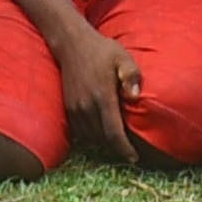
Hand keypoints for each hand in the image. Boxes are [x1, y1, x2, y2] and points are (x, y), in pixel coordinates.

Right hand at [52, 18, 139, 161]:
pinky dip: (92, 136)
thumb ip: (131, 76)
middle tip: (130, 152)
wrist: (72, 44)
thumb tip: (134, 97)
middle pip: (102, 140)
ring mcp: (75, 108)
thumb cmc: (102, 51)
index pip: (113, 133)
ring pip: (91, 138)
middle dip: (116, 149)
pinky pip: (80, 131)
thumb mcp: (123, 57)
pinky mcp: (68, 108)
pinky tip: (102, 132)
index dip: (124, 149)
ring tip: (118, 143)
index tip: (134, 158)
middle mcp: (86, 106)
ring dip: (104, 143)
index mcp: (102, 96)